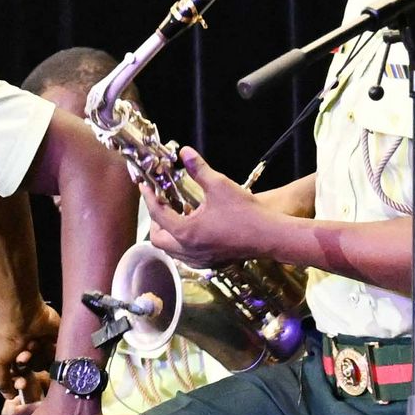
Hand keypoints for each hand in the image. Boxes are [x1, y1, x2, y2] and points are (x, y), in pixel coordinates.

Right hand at [0, 305, 43, 403]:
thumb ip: (1, 382)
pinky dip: (47, 350)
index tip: (20, 383)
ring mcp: (35, 340)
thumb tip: (9, 396)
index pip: (11, 371)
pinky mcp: (50, 337)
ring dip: (35, 356)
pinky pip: (53, 354)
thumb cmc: (6, 335)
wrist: (24, 312)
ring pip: (40, 361)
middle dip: (26, 365)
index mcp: (1, 348)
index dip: (17, 380)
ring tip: (30, 344)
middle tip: (24, 357)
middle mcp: (18, 344)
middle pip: (27, 367)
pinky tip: (40, 341)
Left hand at [144, 148, 288, 270]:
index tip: (145, 188)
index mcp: (186, 231)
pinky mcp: (212, 262)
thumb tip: (185, 152)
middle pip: (158, 240)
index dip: (149, 198)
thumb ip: (198, 169)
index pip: (157, 214)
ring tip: (177, 216)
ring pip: (172, 251)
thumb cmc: (245, 212)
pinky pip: (187, 257)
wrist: (269, 236)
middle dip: (155, 222)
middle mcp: (189, 249)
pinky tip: (194, 230)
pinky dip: (183, 244)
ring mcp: (200, 259)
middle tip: (161, 205)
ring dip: (169, 234)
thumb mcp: (219, 185)